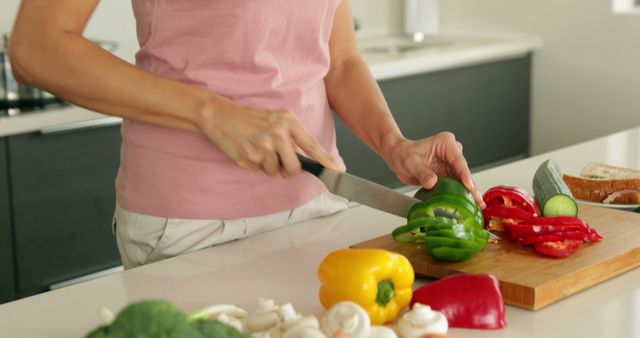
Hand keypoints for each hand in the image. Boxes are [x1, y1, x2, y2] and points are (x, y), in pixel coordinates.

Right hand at [200, 102, 344, 175]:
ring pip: (275, 171)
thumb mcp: (275, 118)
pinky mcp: (249, 158)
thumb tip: (304, 157)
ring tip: (257, 147)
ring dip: (268, 166)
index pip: (311, 144)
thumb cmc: (249, 118)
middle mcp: (278, 133)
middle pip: (294, 167)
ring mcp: (263, 147)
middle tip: (278, 160)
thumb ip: (292, 136)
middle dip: (288, 170)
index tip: (338, 169)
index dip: (326, 160)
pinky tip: (248, 150)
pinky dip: (255, 165)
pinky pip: (259, 171)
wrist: (220, 115)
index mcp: (287, 121)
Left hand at [382, 132, 485, 207]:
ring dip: (469, 193)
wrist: (398, 158)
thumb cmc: (403, 154)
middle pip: (464, 171)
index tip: (468, 185)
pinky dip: (461, 195)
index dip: (464, 174)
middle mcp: (452, 152)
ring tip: (477, 206)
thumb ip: (422, 173)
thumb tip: (432, 183)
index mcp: (445, 143)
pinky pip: (457, 185)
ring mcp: (451, 164)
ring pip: (463, 180)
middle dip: (471, 186)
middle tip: (477, 200)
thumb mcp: (411, 163)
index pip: (458, 160)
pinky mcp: (448, 174)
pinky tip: (469, 205)